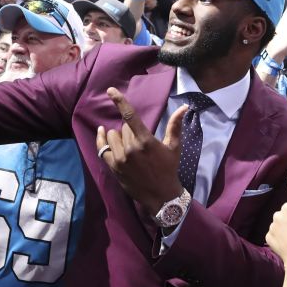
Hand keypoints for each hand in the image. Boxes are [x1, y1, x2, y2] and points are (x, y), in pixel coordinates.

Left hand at [95, 87, 184, 215]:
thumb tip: (184, 107)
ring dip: (119, 137)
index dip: (119, 101)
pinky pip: (102, 147)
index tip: (111, 90)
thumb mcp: (174, 147)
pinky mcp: (113, 166)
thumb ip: (175, 125)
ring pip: (112, 136)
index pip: (130, 116)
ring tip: (128, 145)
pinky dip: (101, 139)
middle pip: (123, 128)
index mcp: (146, 141)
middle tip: (140, 142)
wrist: (161, 195)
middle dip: (130, 131)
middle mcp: (131, 149)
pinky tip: (102, 133)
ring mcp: (120, 158)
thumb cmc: (168, 169)